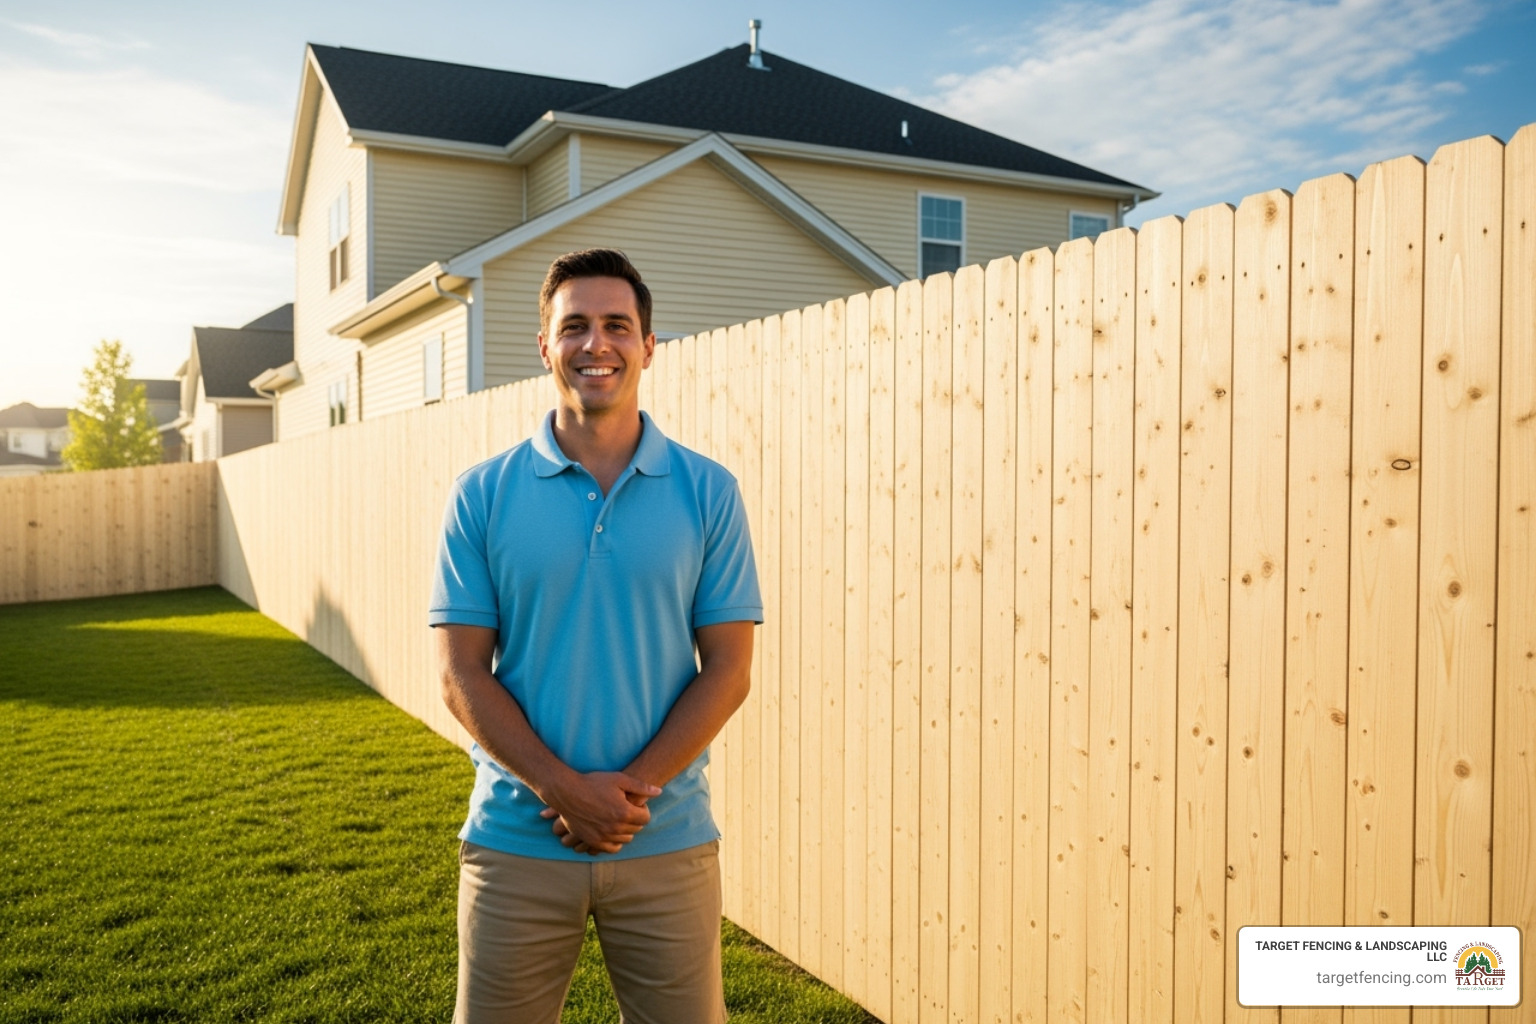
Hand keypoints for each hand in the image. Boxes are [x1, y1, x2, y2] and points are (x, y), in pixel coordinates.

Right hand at [539, 771, 660, 854]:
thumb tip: (659, 792)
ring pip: (625, 839)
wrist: (567, 792)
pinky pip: (612, 848)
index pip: (645, 818)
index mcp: (624, 812)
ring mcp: (604, 836)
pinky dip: (615, 841)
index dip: (642, 810)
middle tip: (626, 809)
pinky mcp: (593, 842)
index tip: (635, 803)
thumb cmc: (593, 783)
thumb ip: (641, 787)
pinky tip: (611, 830)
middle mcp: (615, 828)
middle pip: (636, 829)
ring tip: (617, 818)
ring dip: (625, 830)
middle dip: (634, 819)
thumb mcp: (619, 779)